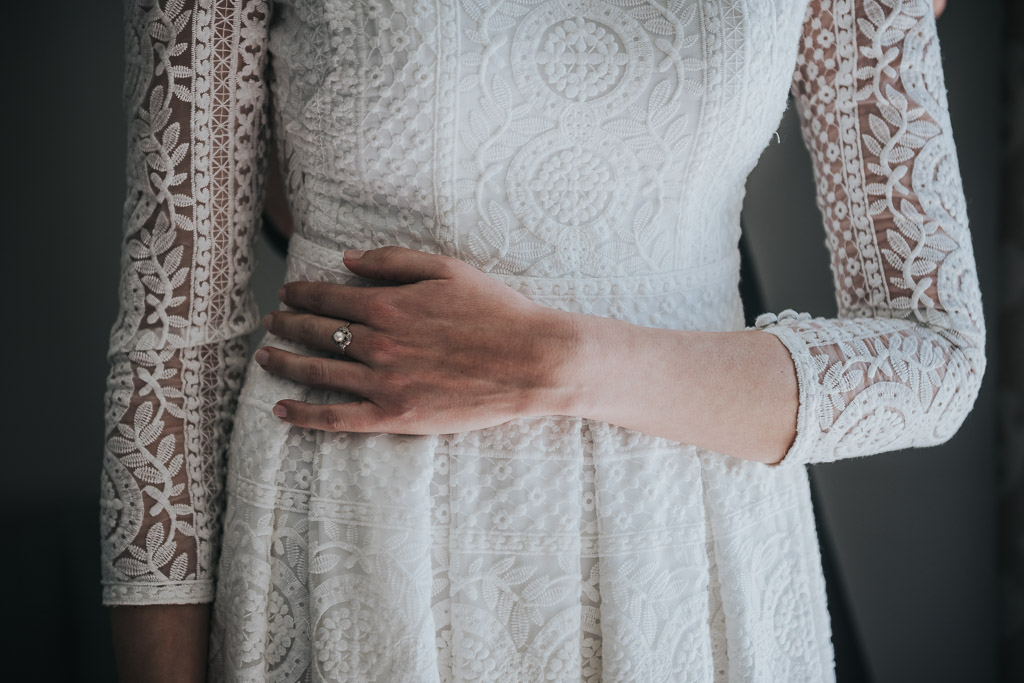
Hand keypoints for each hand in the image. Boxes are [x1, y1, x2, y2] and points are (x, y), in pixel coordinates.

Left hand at [256, 247, 582, 432]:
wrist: (531, 360)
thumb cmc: (496, 311)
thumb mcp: (447, 269)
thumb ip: (394, 261)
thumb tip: (348, 260)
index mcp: (388, 304)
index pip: (328, 296)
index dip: (302, 294)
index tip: (288, 294)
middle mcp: (377, 342)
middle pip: (316, 332)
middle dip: (287, 324)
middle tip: (272, 323)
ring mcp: (383, 381)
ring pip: (317, 372)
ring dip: (284, 363)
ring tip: (265, 358)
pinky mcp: (395, 414)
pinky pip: (337, 417)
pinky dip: (304, 415)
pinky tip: (280, 410)